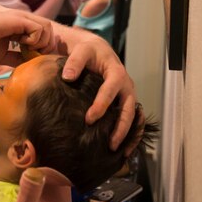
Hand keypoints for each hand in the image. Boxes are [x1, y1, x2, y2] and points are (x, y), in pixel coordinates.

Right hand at [0, 10, 53, 67]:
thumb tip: (28, 67)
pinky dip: (35, 40)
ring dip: (41, 42)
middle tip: (31, 54)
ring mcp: (23, 19)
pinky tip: (21, 43)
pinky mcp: (20, 19)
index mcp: (20, 29)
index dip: (41, 49)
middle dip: (45, 46)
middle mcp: (24, 22)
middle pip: (49, 31)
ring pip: (48, 28)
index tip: (29, 57)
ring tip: (26, 48)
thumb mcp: (3, 55)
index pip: (43, 36)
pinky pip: (39, 29)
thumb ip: (17, 59)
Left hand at [58, 31, 141, 150]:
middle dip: (121, 127)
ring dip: (129, 134)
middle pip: (128, 108)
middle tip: (110, 144)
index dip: (102, 104)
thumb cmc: (88, 51)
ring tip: (118, 152)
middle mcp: (126, 85)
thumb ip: (75, 62)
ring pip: (134, 117)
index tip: (89, 119)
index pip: (111, 89)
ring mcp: (127, 95)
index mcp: (116, 72)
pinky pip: (132, 120)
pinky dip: (131, 135)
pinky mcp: (124, 103)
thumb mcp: (81, 50)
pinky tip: (123, 150)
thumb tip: (67, 77)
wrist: (96, 49)